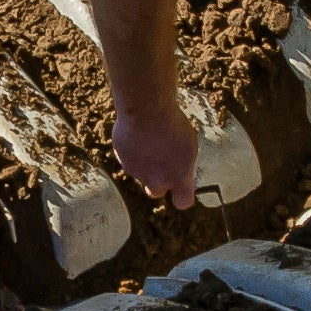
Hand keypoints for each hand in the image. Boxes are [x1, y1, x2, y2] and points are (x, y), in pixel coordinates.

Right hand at [111, 94, 200, 210]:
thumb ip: (183, 165)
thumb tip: (180, 176)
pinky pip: (129, 158)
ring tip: (151, 138)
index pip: (183, 202)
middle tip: (162, 162)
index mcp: (178, 177)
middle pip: (156, 192)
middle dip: (158, 181)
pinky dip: (133, 150)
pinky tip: (138, 133)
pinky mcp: (122, 159)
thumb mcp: (188, 144)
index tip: (183, 185)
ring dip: (146, 162)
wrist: (146, 108)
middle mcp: (156, 180)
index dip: (182, 195)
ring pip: (141, 172)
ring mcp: (136, 171)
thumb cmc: (172, 123)